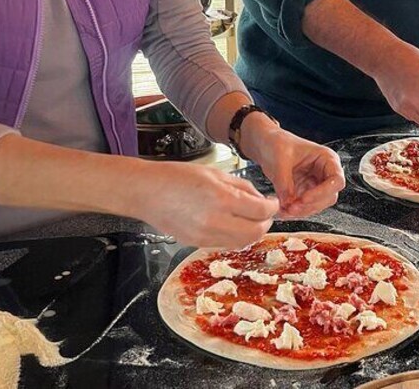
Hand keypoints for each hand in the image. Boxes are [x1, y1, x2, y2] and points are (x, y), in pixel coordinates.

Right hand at [137, 162, 278, 248]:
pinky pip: (225, 244)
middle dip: (265, 223)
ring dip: (252, 232)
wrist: (146, 192)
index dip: (272, 207)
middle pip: (255, 232)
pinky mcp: (197, 244)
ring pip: (242, 243)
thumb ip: (242, 187)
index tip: (273, 203)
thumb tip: (260, 199)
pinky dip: (235, 237)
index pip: (260, 210)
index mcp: (222, 199)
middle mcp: (215, 221)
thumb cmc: (177, 177)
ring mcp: (205, 236)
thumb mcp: (215, 173)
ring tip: (250, 219)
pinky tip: (233, 224)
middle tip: (265, 214)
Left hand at [241, 119, 344, 218]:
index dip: (323, 192)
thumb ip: (285, 183)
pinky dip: (295, 212)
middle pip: (329, 196)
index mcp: (326, 158)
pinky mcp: (305, 193)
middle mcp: (325, 173)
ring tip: (284, 211)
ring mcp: (316, 184)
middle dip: (310, 205)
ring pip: (318, 205)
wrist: (266, 145)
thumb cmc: (277, 143)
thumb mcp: (280, 160)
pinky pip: (305, 207)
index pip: (336, 180)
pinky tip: (282, 211)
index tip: (304, 198)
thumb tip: (288, 203)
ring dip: (302, 211)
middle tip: (291, 208)